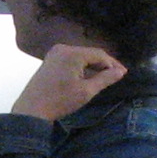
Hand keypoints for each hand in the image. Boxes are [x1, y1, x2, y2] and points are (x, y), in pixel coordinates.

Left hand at [11, 42, 126, 120]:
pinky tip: (88, 76)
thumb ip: (105, 79)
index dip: (113, 64)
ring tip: (105, 77)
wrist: (32, 109)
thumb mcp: (86, 91)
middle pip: (90, 53)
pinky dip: (81, 66)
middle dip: (104, 64)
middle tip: (117, 75)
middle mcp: (63, 48)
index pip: (99, 54)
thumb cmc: (60, 101)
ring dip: (93, 65)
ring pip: (81, 56)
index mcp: (73, 53)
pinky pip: (71, 59)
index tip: (124, 74)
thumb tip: (121, 71)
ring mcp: (55, 53)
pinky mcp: (50, 60)